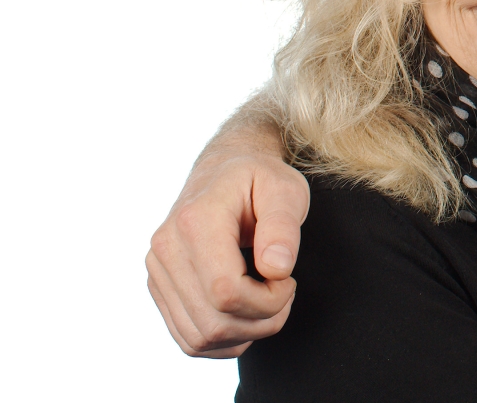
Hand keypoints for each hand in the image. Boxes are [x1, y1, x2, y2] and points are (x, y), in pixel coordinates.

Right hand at [146, 133, 308, 356]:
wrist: (224, 170)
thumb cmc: (259, 179)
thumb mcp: (285, 189)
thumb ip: (283, 227)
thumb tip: (277, 269)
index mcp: (195, 220)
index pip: (226, 291)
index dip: (268, 300)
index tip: (288, 279)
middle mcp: (166, 248)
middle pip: (214, 321)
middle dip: (262, 320)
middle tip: (283, 291)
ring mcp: (158, 271)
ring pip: (200, 338)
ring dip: (245, 333)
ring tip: (267, 301)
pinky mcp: (160, 288)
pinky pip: (189, 338)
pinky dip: (225, 338)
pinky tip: (246, 313)